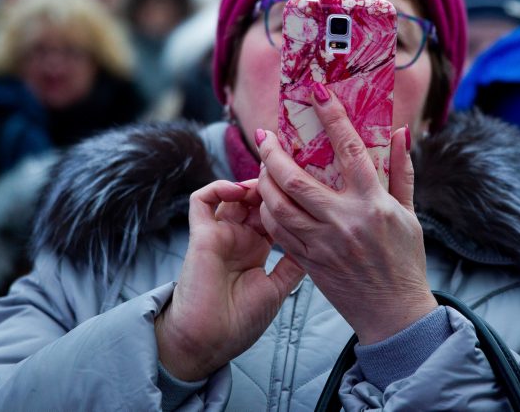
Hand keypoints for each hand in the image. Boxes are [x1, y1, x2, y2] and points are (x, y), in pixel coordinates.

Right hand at [155, 180, 304, 380]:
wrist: (208, 342)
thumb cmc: (240, 322)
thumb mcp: (277, 289)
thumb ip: (293, 265)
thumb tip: (318, 242)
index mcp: (256, 249)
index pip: (273, 214)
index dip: (286, 200)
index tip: (306, 187)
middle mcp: (238, 238)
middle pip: (255, 199)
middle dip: (271, 186)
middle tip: (288, 176)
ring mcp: (220, 234)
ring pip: (232, 194)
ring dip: (249, 183)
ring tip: (266, 182)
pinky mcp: (201, 235)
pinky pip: (201, 201)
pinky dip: (218, 188)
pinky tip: (238, 189)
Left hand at [255, 88, 437, 344]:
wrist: (394, 313)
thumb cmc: (405, 260)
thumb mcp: (410, 213)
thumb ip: (402, 170)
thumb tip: (401, 132)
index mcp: (372, 204)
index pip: (348, 149)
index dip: (331, 116)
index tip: (317, 92)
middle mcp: (343, 221)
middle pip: (294, 180)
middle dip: (273, 153)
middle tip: (265, 135)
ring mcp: (321, 244)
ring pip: (277, 207)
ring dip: (263, 182)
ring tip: (262, 166)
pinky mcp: (308, 262)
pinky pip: (277, 232)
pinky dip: (268, 212)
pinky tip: (268, 199)